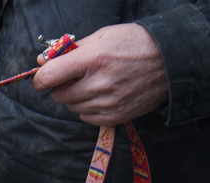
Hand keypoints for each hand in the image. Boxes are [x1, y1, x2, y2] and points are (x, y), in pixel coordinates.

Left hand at [32, 24, 168, 125]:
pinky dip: (88, 108)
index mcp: (92, 59)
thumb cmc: (134, 44)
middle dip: (62, 86)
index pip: (49, 77)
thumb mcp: (102, 37)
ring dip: (76, 97)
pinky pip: (86, 117)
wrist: (171, 61)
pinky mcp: (115, 116)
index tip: (41, 79)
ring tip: (95, 83)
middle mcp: (99, 83)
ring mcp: (108, 102)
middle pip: (58, 95)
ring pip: (72, 107)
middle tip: (76, 77)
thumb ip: (69, 50)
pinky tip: (103, 95)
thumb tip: (41, 61)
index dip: (40, 79)